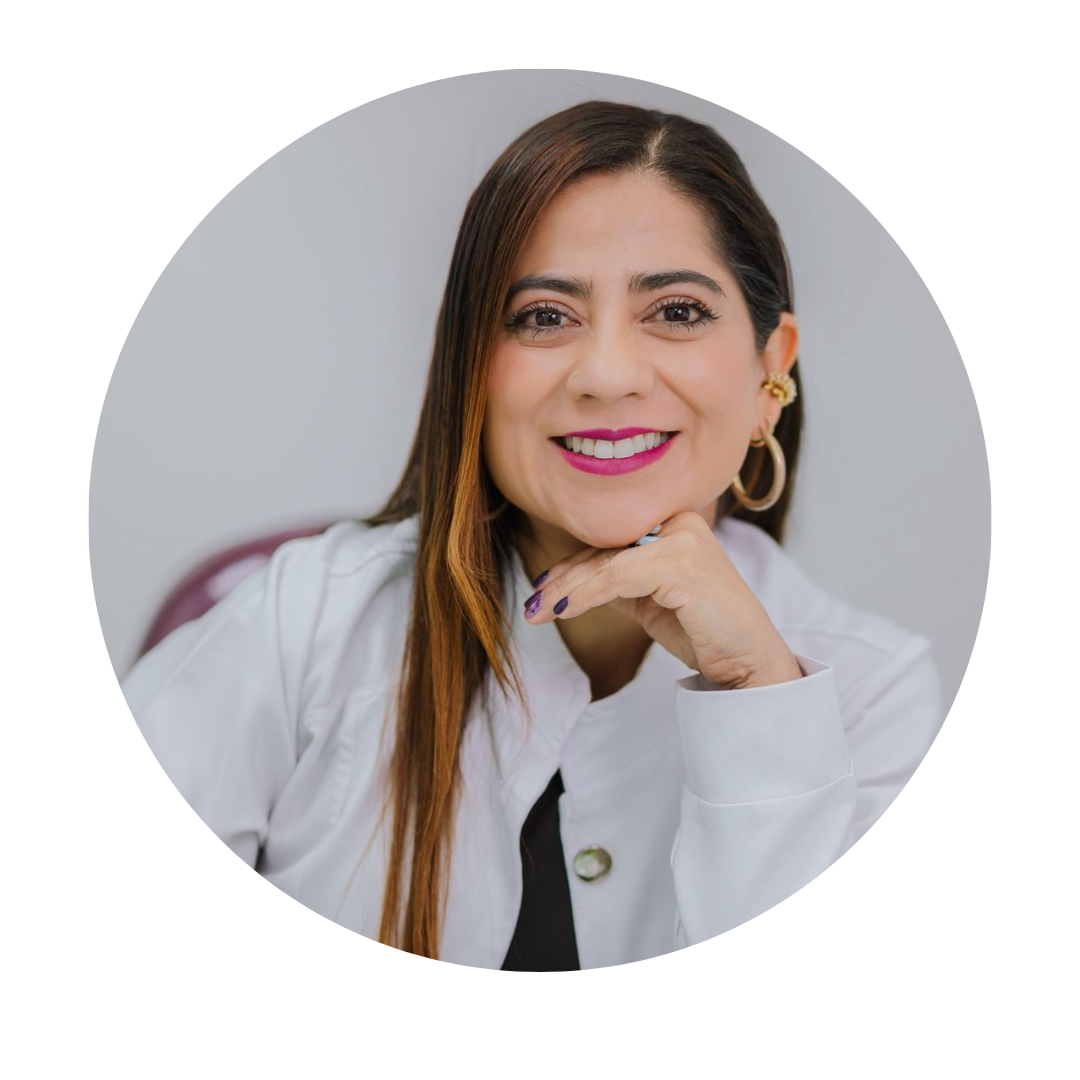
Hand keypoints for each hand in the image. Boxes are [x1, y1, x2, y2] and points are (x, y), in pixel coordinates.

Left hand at [523, 512, 802, 689]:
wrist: (751, 663)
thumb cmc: (706, 633)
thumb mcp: (653, 600)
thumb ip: (621, 581)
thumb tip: (572, 582)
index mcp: (677, 524)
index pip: (613, 541)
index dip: (573, 564)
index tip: (541, 587)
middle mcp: (681, 522)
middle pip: (605, 549)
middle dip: (563, 579)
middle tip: (531, 604)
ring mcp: (683, 539)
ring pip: (606, 563)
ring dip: (565, 590)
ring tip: (536, 612)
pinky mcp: (681, 563)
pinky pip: (616, 578)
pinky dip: (585, 595)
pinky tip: (563, 611)